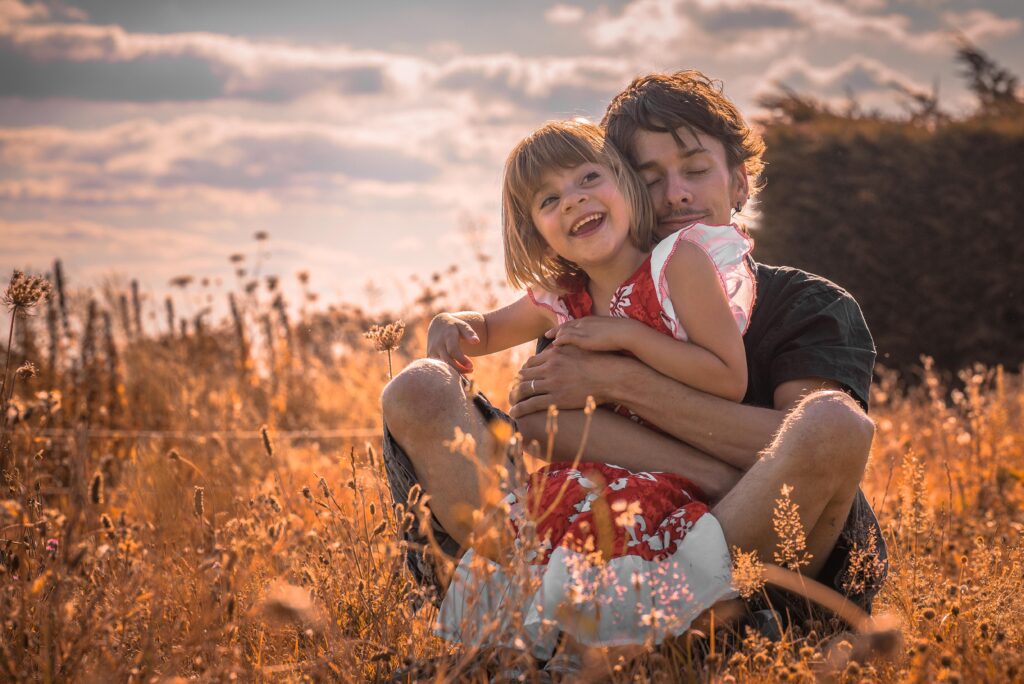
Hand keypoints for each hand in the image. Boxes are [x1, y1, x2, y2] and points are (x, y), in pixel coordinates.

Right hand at [427, 313, 478, 373]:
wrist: (437, 325)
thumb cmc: (454, 326)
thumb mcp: (462, 326)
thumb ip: (470, 333)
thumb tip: (476, 341)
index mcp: (447, 336)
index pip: (453, 350)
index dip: (462, 360)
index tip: (471, 366)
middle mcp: (437, 344)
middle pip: (447, 360)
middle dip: (459, 368)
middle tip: (471, 370)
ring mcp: (432, 351)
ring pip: (442, 365)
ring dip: (454, 371)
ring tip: (466, 371)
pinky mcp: (429, 357)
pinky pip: (438, 367)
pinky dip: (448, 371)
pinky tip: (458, 372)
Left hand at [509, 344, 627, 417]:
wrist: (611, 377)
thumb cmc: (600, 362)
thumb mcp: (579, 347)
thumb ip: (564, 345)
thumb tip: (554, 342)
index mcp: (554, 354)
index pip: (531, 363)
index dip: (524, 371)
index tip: (522, 377)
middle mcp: (550, 368)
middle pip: (524, 375)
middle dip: (516, 384)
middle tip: (513, 390)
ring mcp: (552, 384)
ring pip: (524, 390)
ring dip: (514, 397)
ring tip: (511, 401)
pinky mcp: (556, 399)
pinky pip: (531, 404)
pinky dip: (520, 409)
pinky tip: (514, 413)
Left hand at [545, 316, 637, 352]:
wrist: (626, 333)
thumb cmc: (623, 334)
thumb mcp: (610, 332)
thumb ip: (602, 334)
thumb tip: (602, 339)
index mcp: (591, 320)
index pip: (574, 323)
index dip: (565, 327)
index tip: (558, 331)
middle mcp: (584, 322)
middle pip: (566, 326)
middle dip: (556, 330)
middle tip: (547, 335)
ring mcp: (582, 329)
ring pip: (563, 331)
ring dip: (556, 336)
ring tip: (548, 343)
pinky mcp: (582, 337)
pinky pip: (566, 338)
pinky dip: (560, 340)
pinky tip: (554, 345)